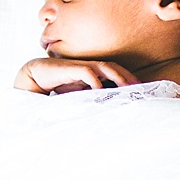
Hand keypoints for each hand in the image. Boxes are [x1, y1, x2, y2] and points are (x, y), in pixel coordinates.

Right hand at [14, 57, 140, 93]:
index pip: (118, 73)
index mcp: (96, 73)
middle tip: (141, 89)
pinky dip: (95, 80)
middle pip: (116, 68)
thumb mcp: (80, 96)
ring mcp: (82, 66)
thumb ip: (94, 100)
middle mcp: (92, 67)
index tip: (142, 92)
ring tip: (127, 88)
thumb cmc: (59, 86)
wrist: (37, 76)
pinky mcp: (71, 68)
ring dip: (118, 77)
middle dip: (129, 78)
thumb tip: (108, 113)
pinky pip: (87, 72)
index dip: (130, 80)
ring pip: (106, 68)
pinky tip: (100, 89)